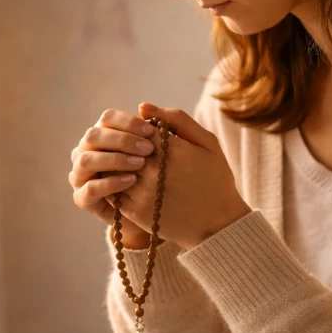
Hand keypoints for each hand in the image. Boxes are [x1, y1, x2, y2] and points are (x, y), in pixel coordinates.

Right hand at [69, 108, 158, 246]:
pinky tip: (131, 181)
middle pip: (93, 136)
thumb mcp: (163, 149)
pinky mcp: (82, 198)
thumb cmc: (157, 174)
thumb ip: (157, 125)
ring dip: (114, 160)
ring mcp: (80, 175)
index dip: (127, 122)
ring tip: (140, 164)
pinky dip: (110, 183)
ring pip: (86, 160)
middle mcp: (85, 151)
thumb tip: (144, 106)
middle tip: (147, 149)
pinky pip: (89, 188)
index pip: (107, 118)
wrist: (152, 210)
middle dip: (121, 140)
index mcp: (102, 134)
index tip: (151, 131)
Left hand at [115, 102, 251, 250]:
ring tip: (131, 166)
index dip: (140, 130)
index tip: (148, 137)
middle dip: (126, 147)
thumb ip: (177, 119)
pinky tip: (128, 183)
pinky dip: (115, 183)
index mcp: (172, 148)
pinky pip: (113, 190)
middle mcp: (154, 169)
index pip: (138, 128)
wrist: (218, 225)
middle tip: (137, 153)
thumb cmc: (215, 179)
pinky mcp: (135, 211)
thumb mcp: (207, 143)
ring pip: (114, 167)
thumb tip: (143, 107)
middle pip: (123, 147)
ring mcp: (143, 191)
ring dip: (117, 164)